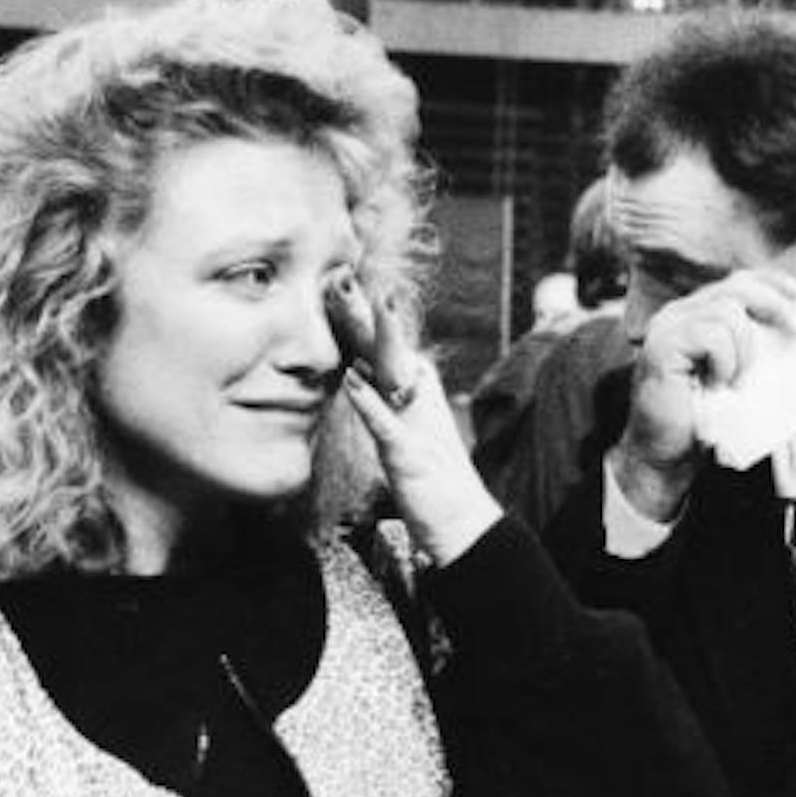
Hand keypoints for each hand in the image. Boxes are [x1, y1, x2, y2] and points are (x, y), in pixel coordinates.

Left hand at [329, 273, 500, 566]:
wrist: (460, 519)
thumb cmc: (430, 473)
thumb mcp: (402, 425)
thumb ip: (381, 396)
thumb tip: (356, 368)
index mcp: (415, 384)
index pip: (380, 341)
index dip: (357, 312)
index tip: (335, 279)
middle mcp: (417, 394)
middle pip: (385, 344)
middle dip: (363, 311)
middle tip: (340, 277)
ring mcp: (414, 420)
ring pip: (388, 370)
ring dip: (371, 338)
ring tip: (354, 309)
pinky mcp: (407, 451)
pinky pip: (383, 421)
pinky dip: (367, 400)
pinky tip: (352, 379)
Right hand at [615, 269, 795, 515]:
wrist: (665, 456)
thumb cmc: (703, 421)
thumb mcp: (736, 375)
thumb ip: (753, 348)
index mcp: (696, 314)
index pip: (739, 281)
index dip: (773, 283)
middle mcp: (678, 313)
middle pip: (737, 287)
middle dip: (774, 304)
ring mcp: (667, 327)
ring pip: (727, 312)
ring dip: (745, 349)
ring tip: (737, 380)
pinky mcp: (662, 346)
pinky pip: (712, 335)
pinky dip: (726, 360)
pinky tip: (719, 383)